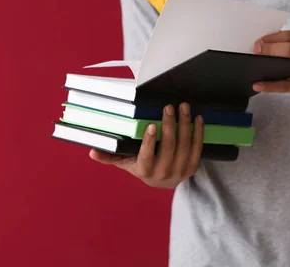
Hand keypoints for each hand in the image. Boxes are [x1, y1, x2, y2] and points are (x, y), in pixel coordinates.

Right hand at [89, 103, 203, 188]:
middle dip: (170, 125)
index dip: (150, 142)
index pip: (147, 156)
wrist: (164, 182)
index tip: (151, 125)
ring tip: (183, 107)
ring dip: (185, 124)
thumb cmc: (142, 166)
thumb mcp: (126, 162)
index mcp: (145, 170)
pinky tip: (197, 118)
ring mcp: (179, 171)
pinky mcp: (192, 168)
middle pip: (168, 147)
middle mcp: (163, 173)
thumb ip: (110, 156)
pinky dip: (198, 132)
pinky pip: (197, 149)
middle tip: (168, 107)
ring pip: (184, 146)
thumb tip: (91, 152)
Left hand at [252, 30, 289, 100]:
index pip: (288, 35)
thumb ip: (289, 44)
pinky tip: (257, 85)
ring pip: (287, 65)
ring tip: (253, 65)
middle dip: (268, 49)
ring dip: (267, 65)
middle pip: (287, 48)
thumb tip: (261, 45)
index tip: (257, 42)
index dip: (270, 38)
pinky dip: (269, 85)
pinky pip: (284, 85)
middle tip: (254, 51)